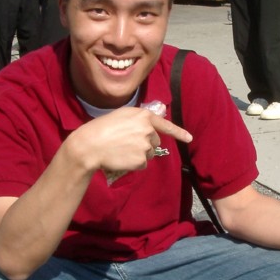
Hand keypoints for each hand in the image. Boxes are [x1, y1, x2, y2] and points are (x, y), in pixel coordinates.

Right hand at [67, 107, 190, 175]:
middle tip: (125, 142)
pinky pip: (143, 164)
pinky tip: (122, 158)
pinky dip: (135, 164)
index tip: (189, 138)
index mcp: (143, 116)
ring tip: (122, 150)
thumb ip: (138, 119)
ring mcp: (145, 146)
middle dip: (144, 143)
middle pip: (155, 141)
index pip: (165, 125)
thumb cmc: (101, 128)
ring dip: (139, 154)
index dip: (179, 132)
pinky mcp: (141, 160)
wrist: (90, 145)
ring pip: (149, 153)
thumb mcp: (121, 115)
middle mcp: (148, 130)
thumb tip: (153, 123)